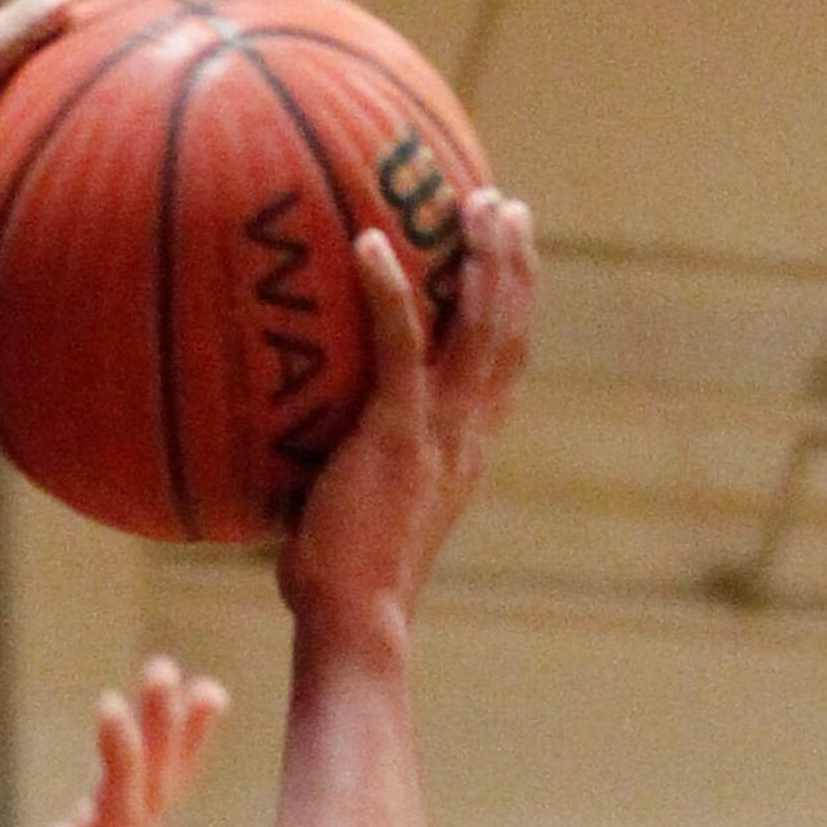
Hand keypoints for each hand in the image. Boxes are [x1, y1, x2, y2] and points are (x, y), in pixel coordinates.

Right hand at [0, 667, 227, 826]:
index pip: (116, 818)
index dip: (122, 763)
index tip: (110, 709)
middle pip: (147, 797)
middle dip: (160, 737)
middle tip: (166, 672)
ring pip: (149, 797)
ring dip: (170, 742)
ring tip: (193, 684)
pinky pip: (130, 804)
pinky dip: (148, 762)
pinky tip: (155, 726)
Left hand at [277, 188, 536, 636]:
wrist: (355, 622)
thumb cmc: (340, 584)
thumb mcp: (362, 509)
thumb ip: (357, 465)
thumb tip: (307, 441)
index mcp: (468, 449)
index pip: (507, 363)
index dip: (518, 303)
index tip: (514, 252)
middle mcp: (468, 432)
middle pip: (510, 327)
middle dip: (513, 260)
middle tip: (503, 204)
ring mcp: (440, 431)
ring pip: (480, 324)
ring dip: (481, 258)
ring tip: (472, 204)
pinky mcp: (398, 433)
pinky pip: (401, 344)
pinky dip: (389, 289)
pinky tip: (369, 243)